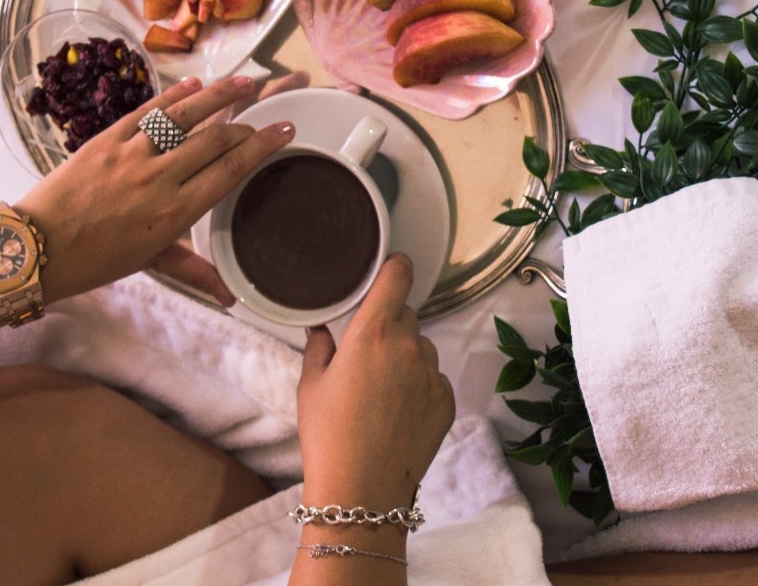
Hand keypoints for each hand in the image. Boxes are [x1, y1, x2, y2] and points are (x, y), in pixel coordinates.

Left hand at [15, 75, 294, 302]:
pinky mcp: (106, 139)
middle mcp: (159, 178)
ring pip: (185, 115)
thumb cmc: (97, 260)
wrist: (38, 247)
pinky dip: (173, 96)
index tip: (284, 131)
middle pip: (215, 139)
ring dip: (219, 94)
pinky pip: (147, 111)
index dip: (262, 146)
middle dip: (247, 122)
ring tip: (246, 81)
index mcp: (174, 212)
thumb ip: (195, 272)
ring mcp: (132, 154)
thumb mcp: (151, 264)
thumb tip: (231, 298)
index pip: (230, 170)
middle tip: (266, 113)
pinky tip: (194, 84)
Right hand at [296, 253, 455, 509]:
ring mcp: (432, 374)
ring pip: (422, 347)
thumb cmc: (328, 436)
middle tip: (366, 352)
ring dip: (406, 355)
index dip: (394, 266)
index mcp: (373, 332)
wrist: (361, 491)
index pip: (398, 274)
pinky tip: (396, 410)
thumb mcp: (311, 385)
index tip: (386, 270)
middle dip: (388, 324)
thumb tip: (322, 327)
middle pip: (406, 314)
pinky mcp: (446, 401)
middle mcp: (410, 346)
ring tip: (380, 389)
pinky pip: (433, 378)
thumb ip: (319, 346)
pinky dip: (419, 385)